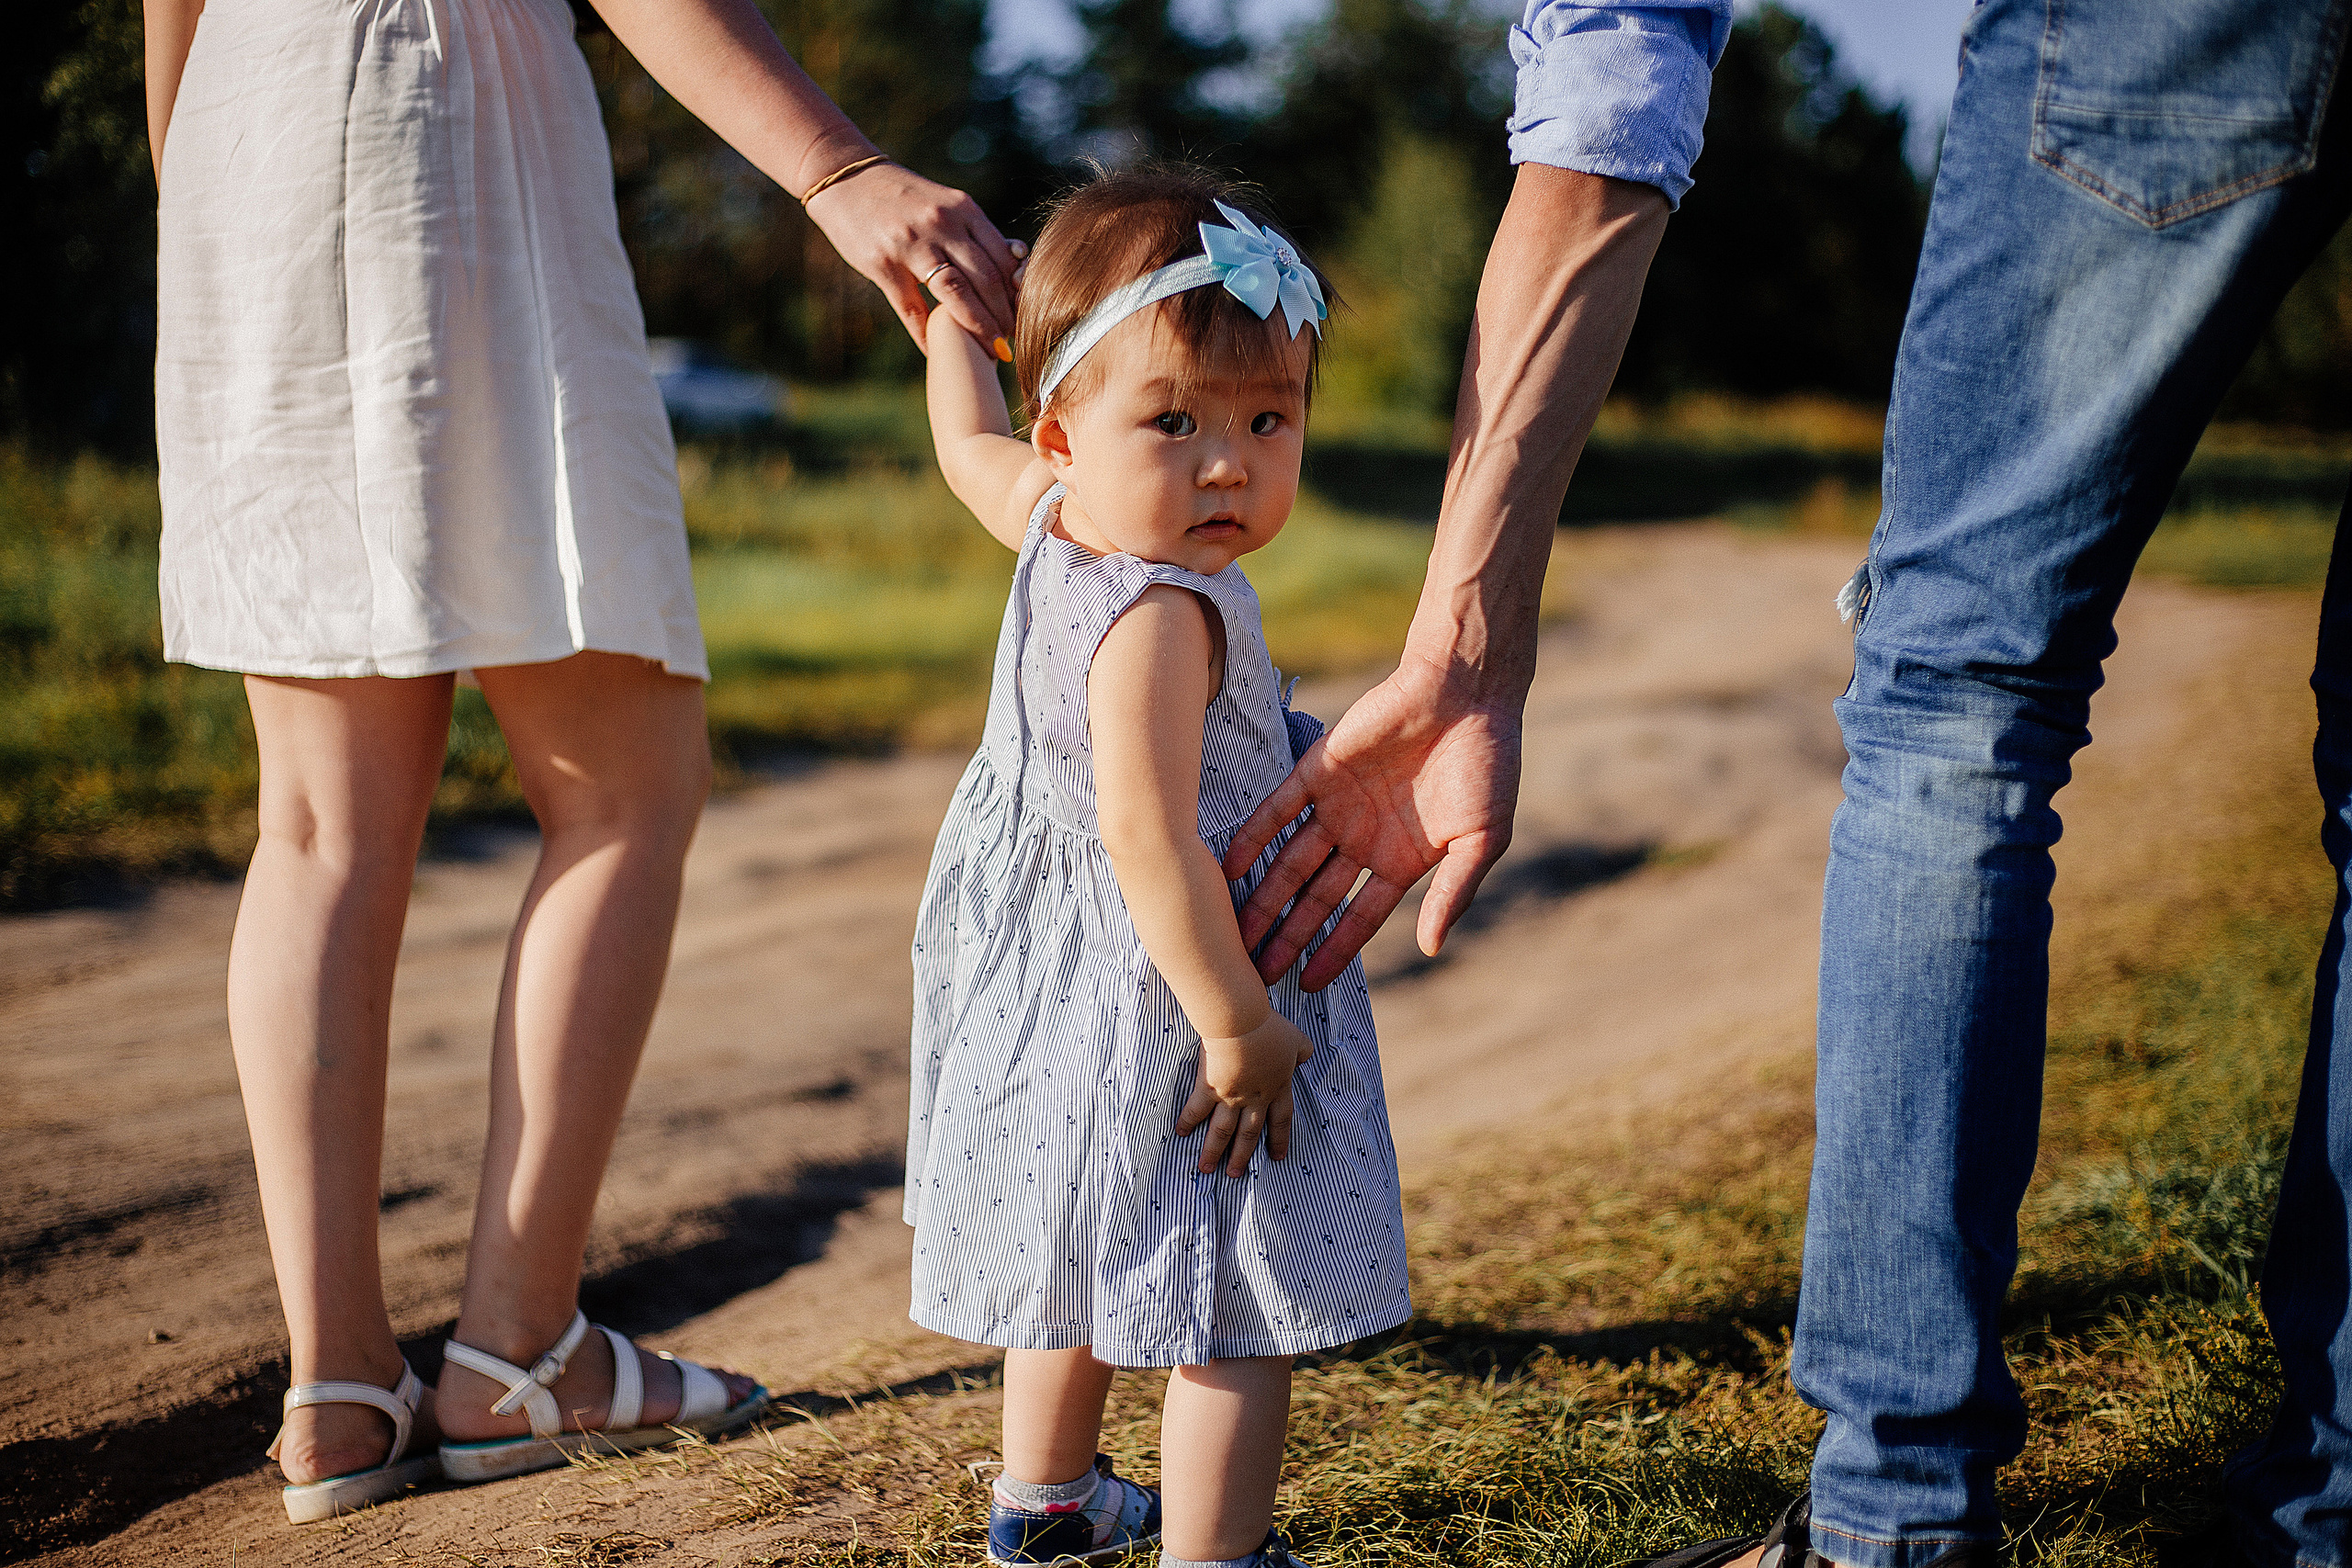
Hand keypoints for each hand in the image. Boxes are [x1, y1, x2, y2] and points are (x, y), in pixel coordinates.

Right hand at [804, 162, 1023, 352]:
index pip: (1004, 258)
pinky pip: (912, 309)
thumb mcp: (945, 204)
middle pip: (986, 280)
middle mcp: (942, 224)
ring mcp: (912, 244)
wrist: (845, 178)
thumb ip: (974, 232)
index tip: (1027, 316)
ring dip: (979, 328)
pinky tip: (939, 352)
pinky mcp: (883, 264)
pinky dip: (927, 335)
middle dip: (1004, 316)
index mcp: (963, 209)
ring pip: (957, 294)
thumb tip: (1015, 265)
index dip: (1018, 293)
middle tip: (1014, 341)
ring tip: (992, 350)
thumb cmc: (902, 196)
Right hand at [1176, 1011, 1314, 1176]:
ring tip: (1206, 1168)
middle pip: (1249, 1134)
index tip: (1277, 1157)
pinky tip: (1181, 1134)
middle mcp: (1255, 1098)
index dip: (1280, 1139)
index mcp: (1277, 1088)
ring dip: (1214, 1151)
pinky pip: (1197, 1109)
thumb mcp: (1298, 1039)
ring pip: (1223, 1130)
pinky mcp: (1209, 1087)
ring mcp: (1231, 1096)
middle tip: (1234, 1175)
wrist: (1241, 1024)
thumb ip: (1304, 1051)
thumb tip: (1305, 1058)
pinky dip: (1188, 1122)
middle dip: (1242, 1156)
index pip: (1281, 1120)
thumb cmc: (1270, 1029)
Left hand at [1221, 652, 1521, 991]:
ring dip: (1264, 897)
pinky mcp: (1318, 769)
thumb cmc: (1487, 763)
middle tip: (1255, 975)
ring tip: (1235, 934)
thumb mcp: (1481, 839)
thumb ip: (1453, 893)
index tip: (1306, 985)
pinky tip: (1230, 867)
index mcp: (1403, 859)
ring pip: (1291, 861)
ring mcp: (1338, 805)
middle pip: (1315, 897)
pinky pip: (1278, 809)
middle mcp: (1364, 837)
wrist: (1467, 692)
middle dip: (1287, 936)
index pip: (1359, 917)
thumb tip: (1432, 948)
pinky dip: (1253, 837)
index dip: (1333, 951)